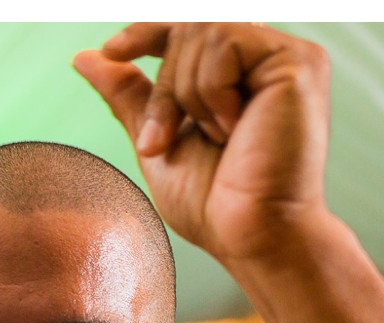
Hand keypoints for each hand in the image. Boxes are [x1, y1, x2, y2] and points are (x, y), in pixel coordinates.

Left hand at [74, 22, 332, 265]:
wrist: (247, 235)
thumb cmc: (212, 204)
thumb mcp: (157, 138)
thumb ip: (129, 94)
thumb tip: (85, 57)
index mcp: (241, 74)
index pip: (188, 27)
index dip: (147, 32)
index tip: (112, 52)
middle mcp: (268, 58)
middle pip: (189, 28)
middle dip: (164, 87)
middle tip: (163, 140)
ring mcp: (287, 57)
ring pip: (204, 33)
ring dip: (187, 96)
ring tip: (215, 140)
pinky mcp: (298, 63)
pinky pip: (227, 43)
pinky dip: (212, 93)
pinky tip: (234, 131)